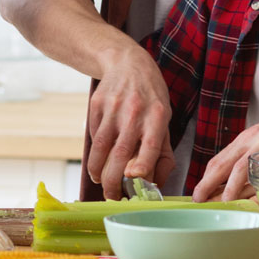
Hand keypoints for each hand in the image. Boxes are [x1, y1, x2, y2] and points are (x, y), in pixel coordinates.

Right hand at [87, 47, 173, 198]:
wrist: (127, 63)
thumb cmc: (151, 98)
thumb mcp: (165, 119)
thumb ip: (163, 153)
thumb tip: (155, 184)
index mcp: (157, 116)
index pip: (150, 145)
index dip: (142, 165)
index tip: (134, 179)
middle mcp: (135, 111)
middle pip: (120, 152)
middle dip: (113, 180)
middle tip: (112, 196)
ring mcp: (113, 107)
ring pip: (100, 146)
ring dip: (97, 170)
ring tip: (99, 182)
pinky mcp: (96, 104)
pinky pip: (92, 134)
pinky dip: (94, 151)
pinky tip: (98, 159)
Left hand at [192, 101, 258, 200]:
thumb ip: (256, 162)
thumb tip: (244, 191)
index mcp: (245, 141)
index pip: (219, 160)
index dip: (206, 178)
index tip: (196, 195)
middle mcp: (253, 141)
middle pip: (226, 164)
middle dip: (210, 183)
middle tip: (200, 200)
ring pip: (246, 165)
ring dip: (235, 186)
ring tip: (228, 203)